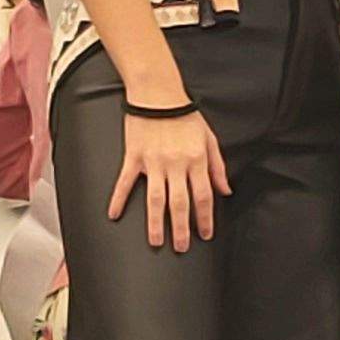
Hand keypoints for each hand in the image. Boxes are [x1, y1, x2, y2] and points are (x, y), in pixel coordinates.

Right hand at [109, 108, 230, 249]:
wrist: (158, 93)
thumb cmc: (185, 114)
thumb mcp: (209, 139)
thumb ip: (218, 167)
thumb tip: (225, 190)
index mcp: (196, 160)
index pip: (203, 196)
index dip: (205, 218)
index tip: (205, 234)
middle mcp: (175, 164)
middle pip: (179, 204)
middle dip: (181, 229)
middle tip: (180, 247)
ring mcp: (153, 162)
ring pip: (155, 200)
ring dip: (155, 223)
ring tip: (156, 241)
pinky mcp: (134, 157)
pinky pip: (125, 182)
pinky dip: (118, 199)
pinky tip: (114, 215)